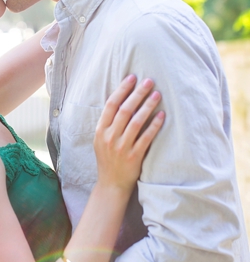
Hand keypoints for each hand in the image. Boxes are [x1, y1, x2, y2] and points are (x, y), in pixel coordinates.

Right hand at [94, 75, 164, 190]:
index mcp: (99, 130)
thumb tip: (123, 102)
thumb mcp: (101, 140)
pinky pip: (146, 137)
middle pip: (124, 110)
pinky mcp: (134, 156)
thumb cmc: (108, 159)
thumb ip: (109, 124)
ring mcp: (121, 147)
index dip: (121, 90)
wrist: (111, 184)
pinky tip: (162, 116)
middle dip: (137, 93)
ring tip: (157, 94)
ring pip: (136, 121)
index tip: (132, 78)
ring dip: (148, 106)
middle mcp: (109, 137)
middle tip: (149, 81)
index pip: (110, 105)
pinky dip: (154, 125)